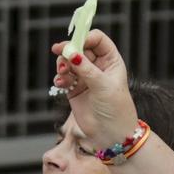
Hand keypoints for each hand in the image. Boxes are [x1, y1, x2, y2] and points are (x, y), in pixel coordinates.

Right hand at [48, 29, 139, 152]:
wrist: (111, 134)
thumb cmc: (115, 109)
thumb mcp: (102, 85)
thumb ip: (86, 68)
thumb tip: (71, 53)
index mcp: (111, 60)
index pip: (97, 40)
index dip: (84, 38)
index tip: (73, 44)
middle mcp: (98, 66)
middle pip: (80, 48)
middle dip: (69, 51)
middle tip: (59, 53)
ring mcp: (85, 77)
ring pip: (69, 62)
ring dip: (62, 65)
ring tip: (62, 74)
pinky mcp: (74, 89)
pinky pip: (64, 77)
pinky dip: (60, 78)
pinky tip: (61, 84)